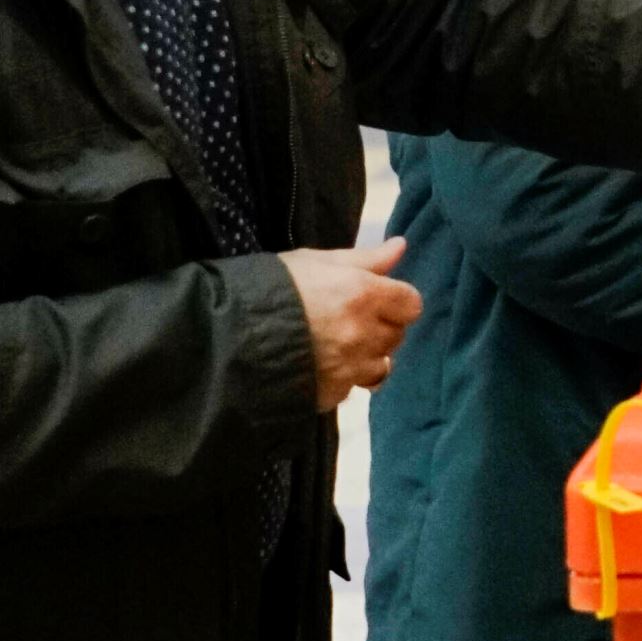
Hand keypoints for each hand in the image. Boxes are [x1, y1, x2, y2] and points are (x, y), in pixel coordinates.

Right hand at [281, 236, 425, 411]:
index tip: (377, 298)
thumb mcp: (315, 261)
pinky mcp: (335, 393)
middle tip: (349, 318)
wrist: (230, 336)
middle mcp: (364, 334)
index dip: (397, 300)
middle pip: (398, 334)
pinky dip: (344, 376)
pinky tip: (320, 364)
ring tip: (336, 345)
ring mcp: (350, 368)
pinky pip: (354, 385)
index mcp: (362, 295)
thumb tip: (401, 246)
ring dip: (367, 355)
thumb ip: (365, 258)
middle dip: (381, 326)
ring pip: (381, 365)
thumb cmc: (272, 287)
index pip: (411, 304)